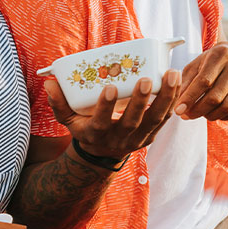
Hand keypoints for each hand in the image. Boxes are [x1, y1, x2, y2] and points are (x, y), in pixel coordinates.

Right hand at [43, 70, 181, 160]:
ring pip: (155, 119)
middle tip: (147, 78)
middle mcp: (118, 139)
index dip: (105, 106)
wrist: (103, 154)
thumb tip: (49, 83)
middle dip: (141, 100)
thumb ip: (58, 103)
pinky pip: (165, 119)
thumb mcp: (68, 120)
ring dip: (165, 97)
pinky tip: (178, 83)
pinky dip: (172, 101)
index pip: (100, 121)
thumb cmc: (85, 128)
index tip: (109, 87)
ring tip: (172, 74)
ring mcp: (138, 138)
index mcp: (96, 134)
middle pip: (132, 121)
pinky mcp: (151, 135)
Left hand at [174, 41, 227, 120]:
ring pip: (227, 107)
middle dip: (197, 110)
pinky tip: (211, 113)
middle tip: (185, 115)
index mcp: (221, 54)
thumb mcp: (195, 64)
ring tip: (198, 114)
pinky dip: (221, 116)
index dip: (190, 97)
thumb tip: (177, 102)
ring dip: (209, 115)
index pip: (204, 81)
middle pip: (215, 96)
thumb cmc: (210, 61)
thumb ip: (185, 81)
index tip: (178, 109)